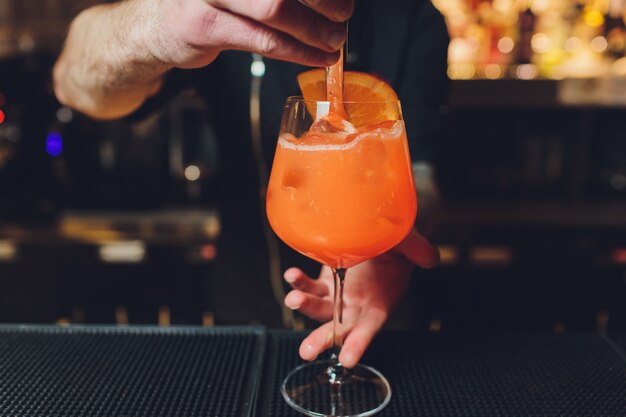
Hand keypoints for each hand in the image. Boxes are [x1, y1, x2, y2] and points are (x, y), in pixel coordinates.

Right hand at [143, 0, 352, 67]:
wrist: (157, 27)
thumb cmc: (209, 4)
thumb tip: (331, 0)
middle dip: (324, 1)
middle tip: (343, 15)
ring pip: (276, 9)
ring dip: (315, 30)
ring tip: (335, 41)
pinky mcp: (206, 26)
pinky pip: (264, 41)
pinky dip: (298, 51)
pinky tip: (316, 57)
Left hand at [283, 228, 438, 367]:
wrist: (381, 233)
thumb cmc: (397, 239)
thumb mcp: (408, 241)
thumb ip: (418, 249)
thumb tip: (430, 258)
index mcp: (382, 300)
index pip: (371, 325)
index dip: (360, 342)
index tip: (347, 359)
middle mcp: (360, 304)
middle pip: (341, 326)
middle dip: (323, 339)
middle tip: (307, 350)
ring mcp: (341, 294)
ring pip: (321, 308)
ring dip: (306, 306)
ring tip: (293, 299)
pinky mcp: (327, 282)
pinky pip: (311, 288)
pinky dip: (300, 285)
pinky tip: (292, 276)